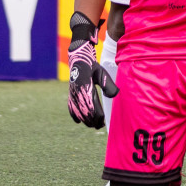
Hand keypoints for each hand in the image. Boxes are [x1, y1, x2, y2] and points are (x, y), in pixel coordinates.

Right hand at [66, 11, 118, 128]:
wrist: (79, 59)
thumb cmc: (93, 66)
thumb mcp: (102, 73)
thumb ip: (109, 85)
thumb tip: (114, 96)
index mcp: (85, 88)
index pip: (92, 107)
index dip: (98, 116)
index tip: (104, 121)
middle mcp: (77, 93)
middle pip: (84, 113)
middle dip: (92, 121)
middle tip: (101, 126)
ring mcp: (72, 94)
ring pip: (77, 112)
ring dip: (85, 120)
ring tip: (94, 125)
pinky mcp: (70, 94)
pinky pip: (70, 108)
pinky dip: (75, 115)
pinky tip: (79, 121)